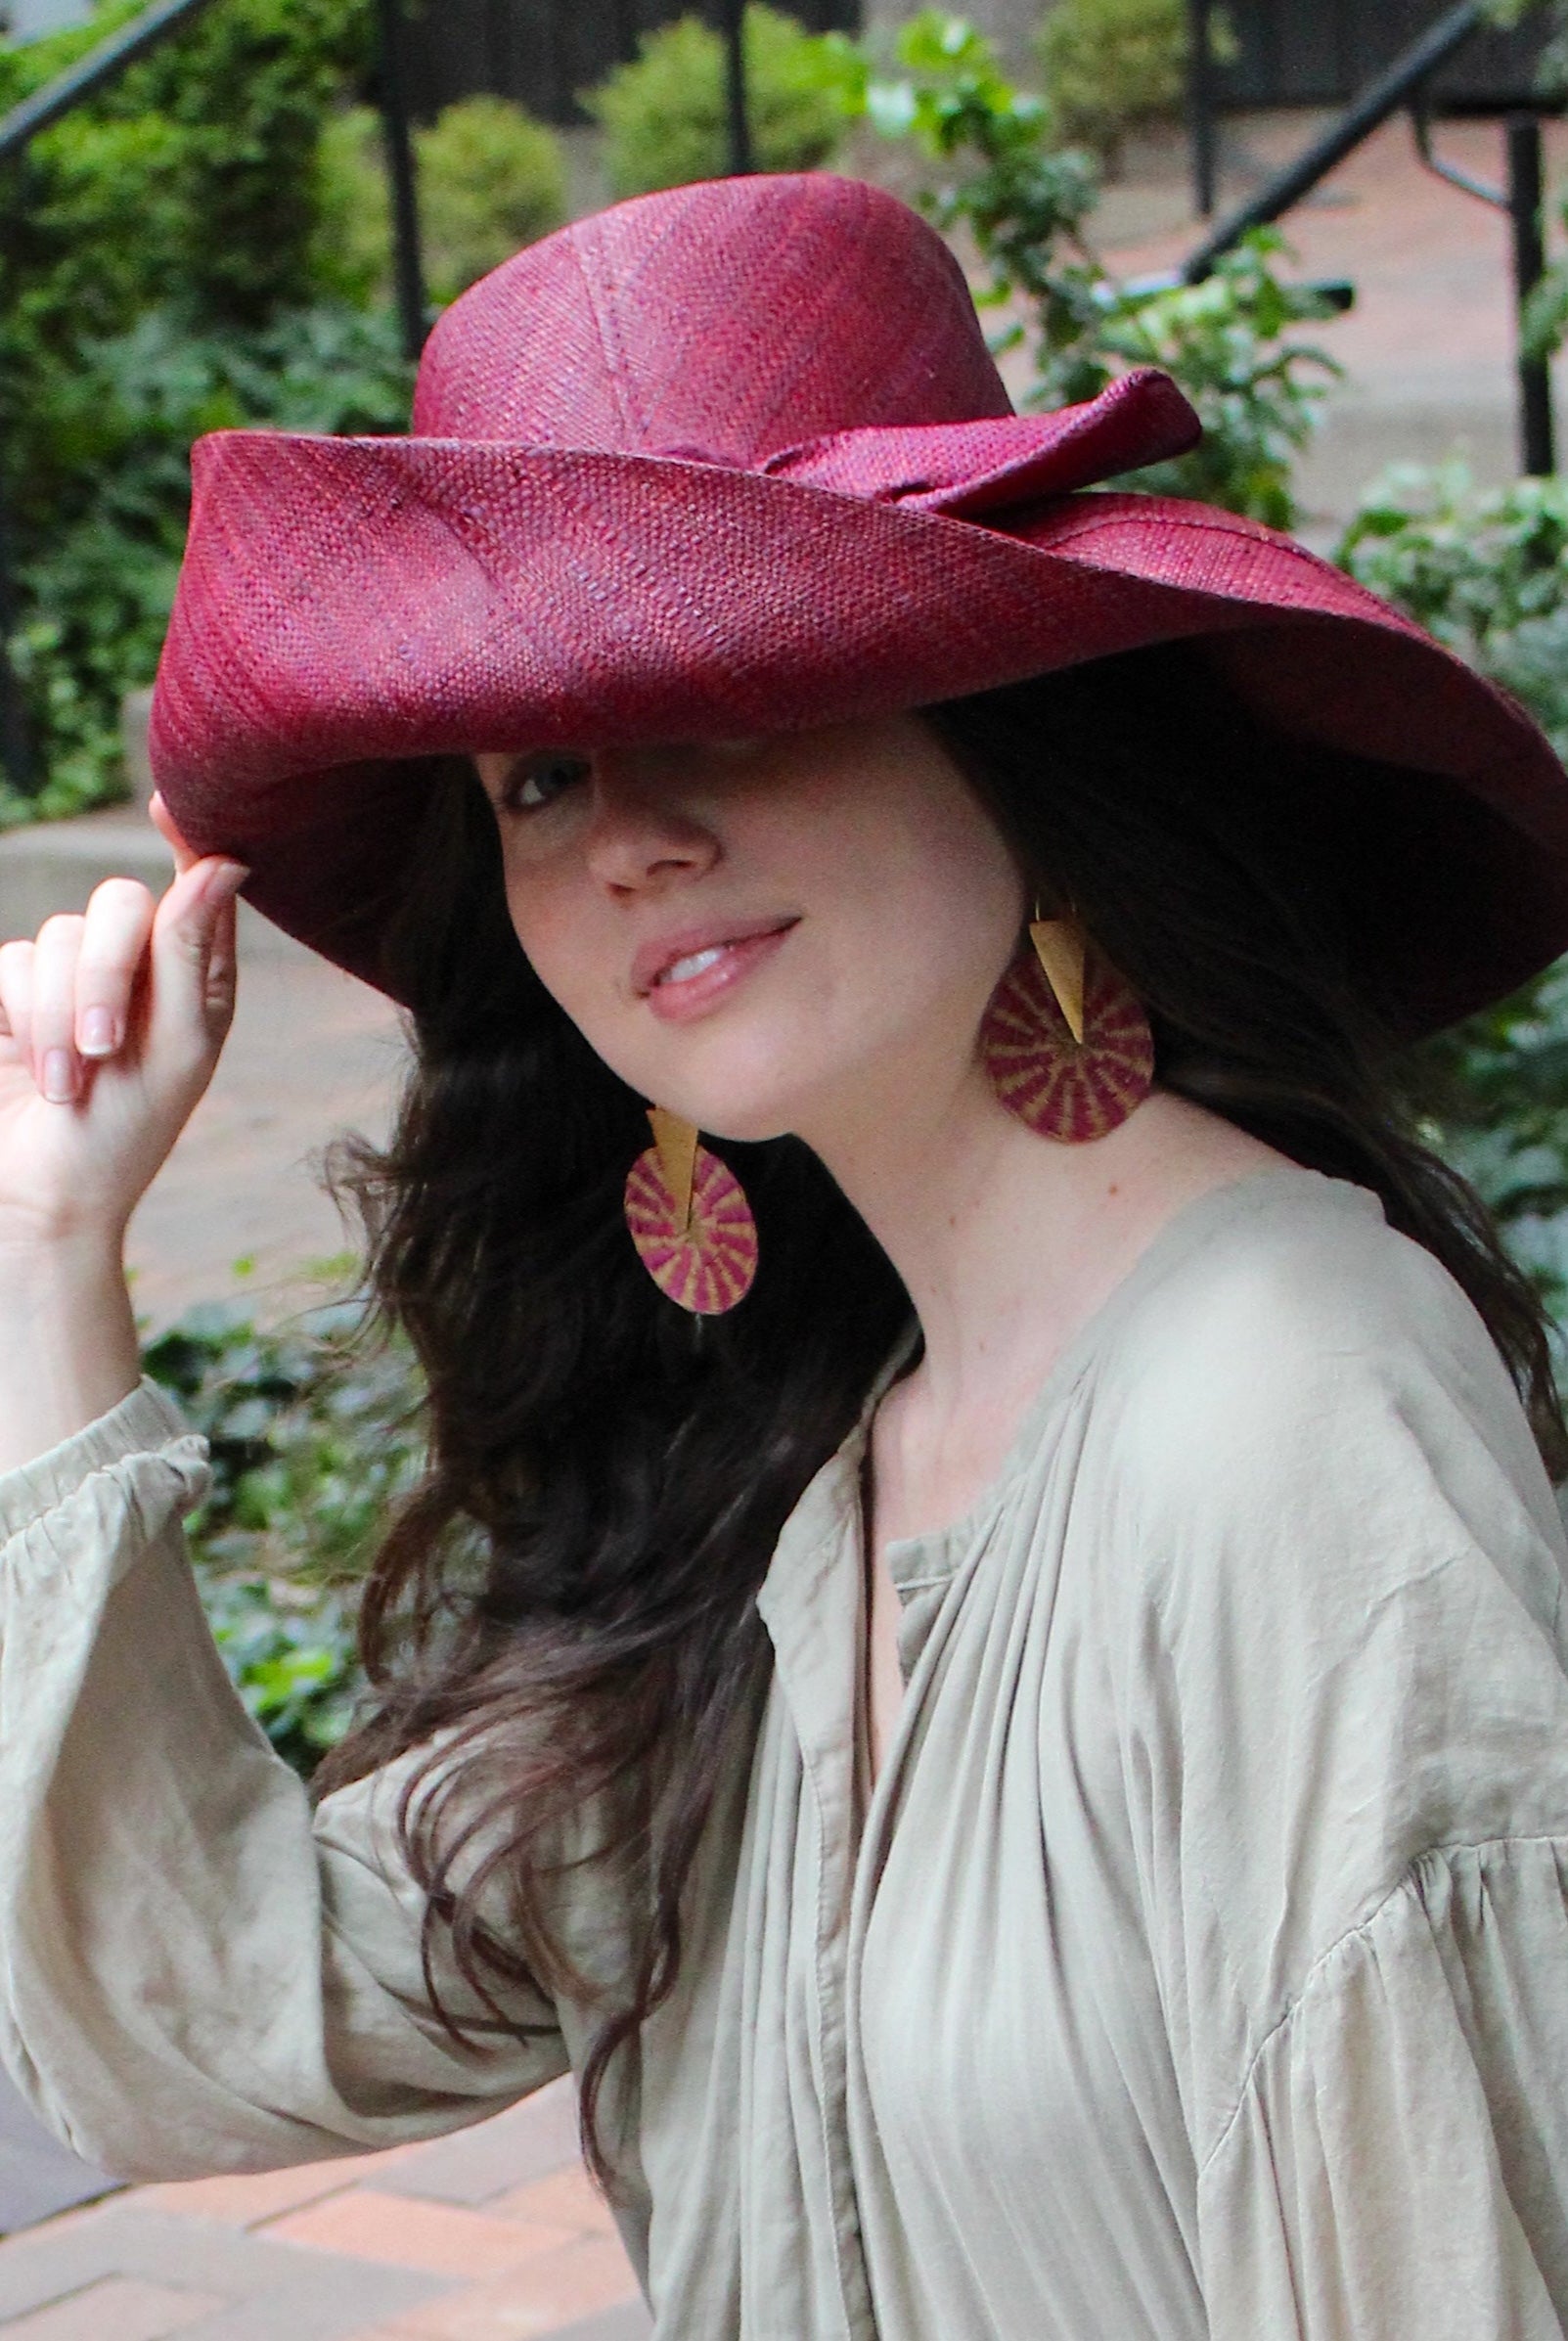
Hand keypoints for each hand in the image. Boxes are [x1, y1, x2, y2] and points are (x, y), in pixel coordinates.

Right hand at [0, 793, 247, 1252]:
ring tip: (68, 1084)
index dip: (186, 837)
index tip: (165, 803)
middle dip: (99, 974)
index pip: (197, 885)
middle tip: (101, 1049)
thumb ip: (191, 953)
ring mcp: (74, 979)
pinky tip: (28, 1066)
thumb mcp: (175, 1049)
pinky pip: (8, 961)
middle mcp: (140, 967)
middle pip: (113, 905)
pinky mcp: (17, 996)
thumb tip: (224, 861)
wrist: (42, 1197)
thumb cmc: (125, 1136)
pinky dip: (18, 1016)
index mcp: (197, 978)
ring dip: (53, 1016)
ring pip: (52, 936)